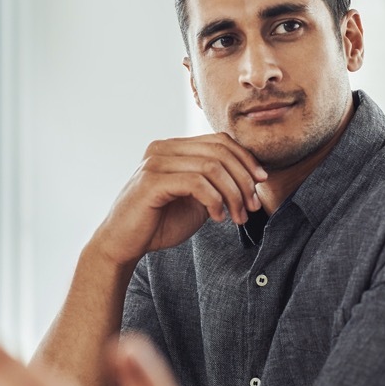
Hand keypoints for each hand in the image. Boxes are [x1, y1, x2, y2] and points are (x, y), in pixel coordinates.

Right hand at [91, 134, 267, 267]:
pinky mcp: (151, 181)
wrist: (123, 245)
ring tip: (237, 217)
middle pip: (219, 151)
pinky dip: (215, 200)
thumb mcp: (196, 200)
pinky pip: (196, 183)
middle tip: (252, 206)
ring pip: (211, 167)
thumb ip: (215, 184)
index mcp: (174, 147)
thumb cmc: (158, 224)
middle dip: (243, 179)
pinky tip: (218, 217)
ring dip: (232, 194)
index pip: (220, 140)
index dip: (246, 159)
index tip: (261, 182)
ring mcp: (156, 162)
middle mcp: (163, 148)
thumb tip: (250, 177)